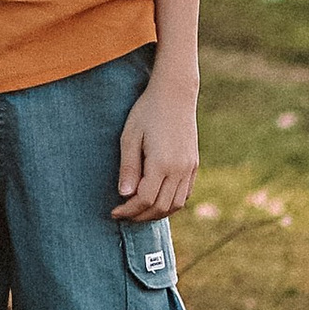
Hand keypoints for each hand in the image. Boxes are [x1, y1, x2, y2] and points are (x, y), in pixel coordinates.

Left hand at [113, 69, 199, 219]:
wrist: (175, 93)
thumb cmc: (147, 111)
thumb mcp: (130, 136)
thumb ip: (128, 168)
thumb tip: (125, 195)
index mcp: (162, 163)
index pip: (145, 199)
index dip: (129, 210)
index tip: (114, 212)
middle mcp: (179, 169)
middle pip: (161, 207)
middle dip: (141, 216)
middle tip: (124, 215)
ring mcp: (189, 168)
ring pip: (175, 204)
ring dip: (157, 213)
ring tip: (138, 211)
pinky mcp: (194, 164)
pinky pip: (185, 194)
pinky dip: (171, 204)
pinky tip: (157, 200)